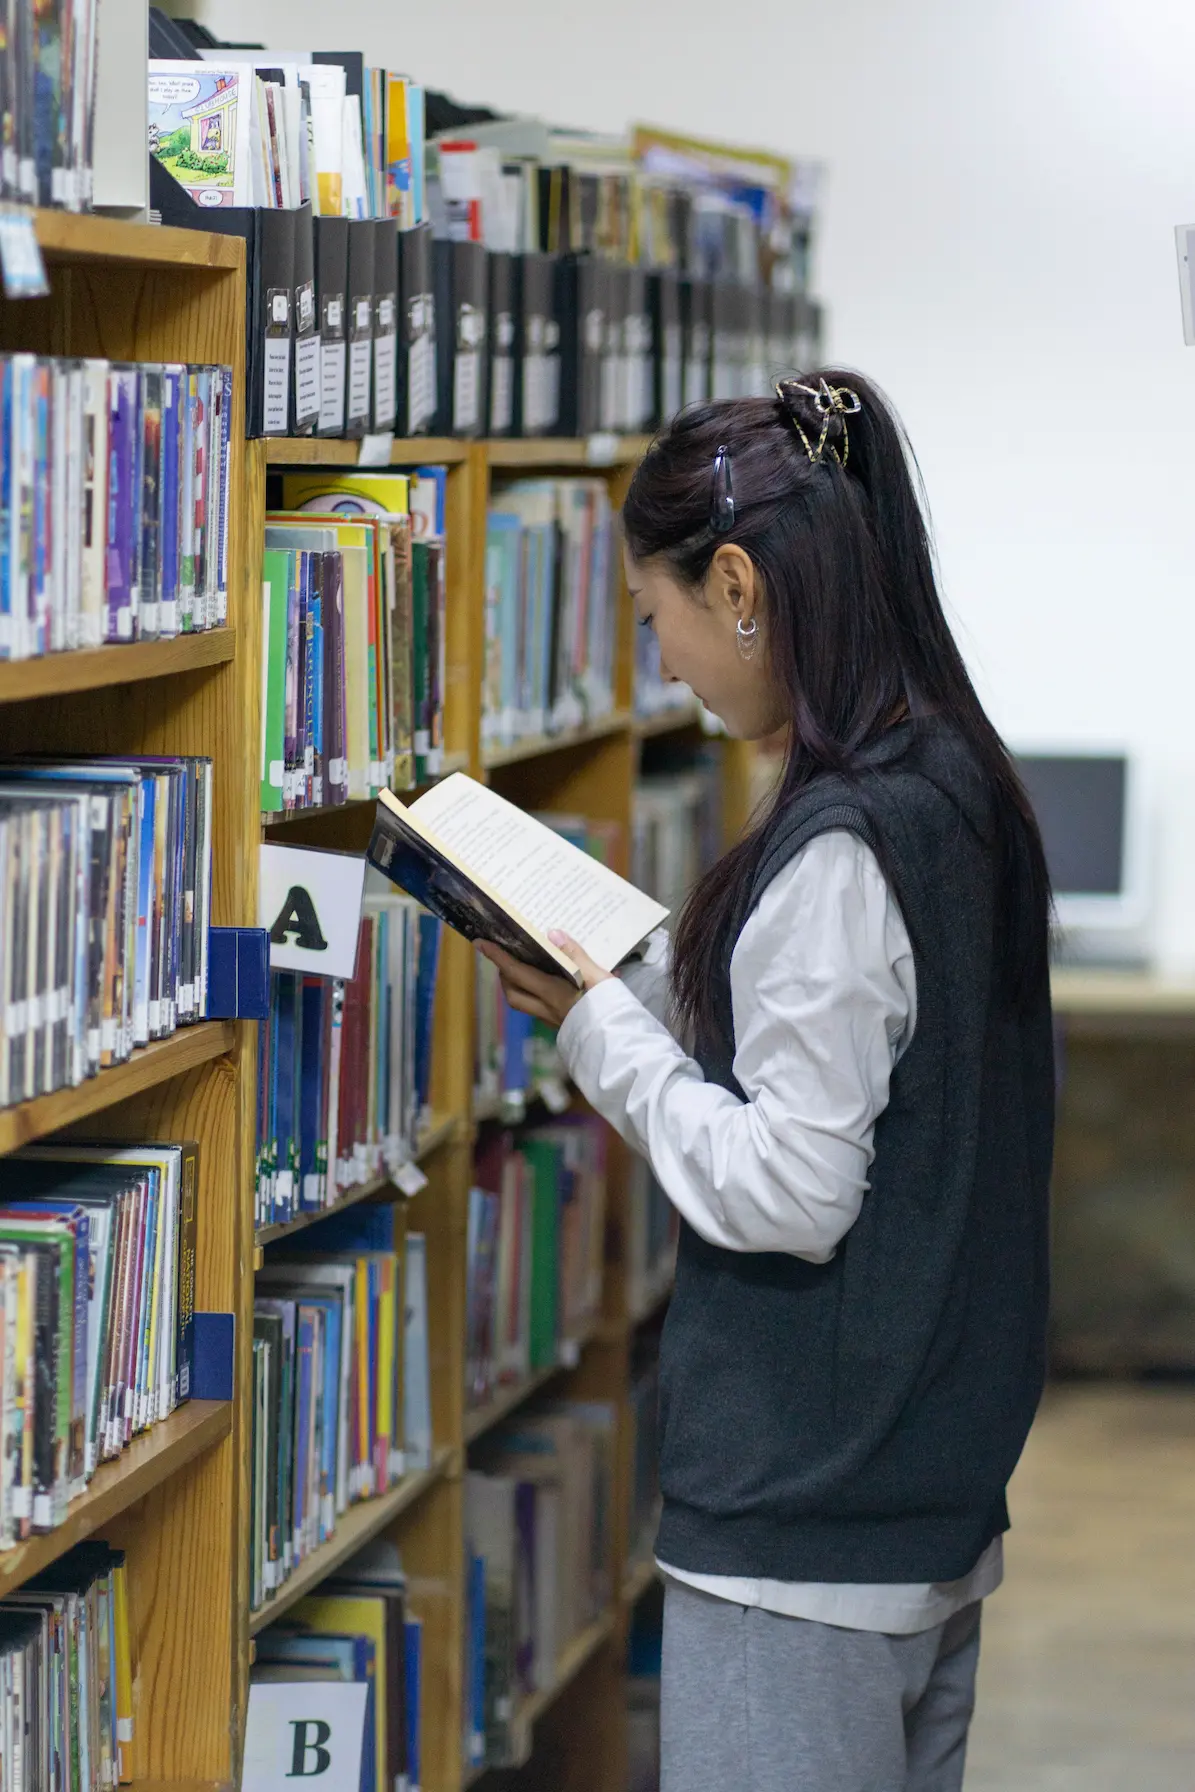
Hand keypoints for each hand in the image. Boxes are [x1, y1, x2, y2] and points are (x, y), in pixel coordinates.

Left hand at [478, 931, 610, 1029]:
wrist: (620, 1043)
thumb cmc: (611, 1009)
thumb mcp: (598, 976)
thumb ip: (575, 955)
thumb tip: (552, 934)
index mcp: (552, 993)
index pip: (517, 972)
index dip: (497, 957)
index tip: (481, 943)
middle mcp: (547, 1009)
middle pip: (513, 993)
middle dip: (504, 975)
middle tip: (505, 958)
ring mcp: (554, 1020)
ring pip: (523, 1004)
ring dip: (516, 987)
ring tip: (522, 971)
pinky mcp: (563, 1027)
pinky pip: (538, 1010)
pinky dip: (533, 996)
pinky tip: (545, 988)